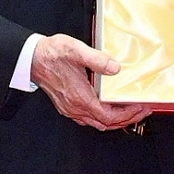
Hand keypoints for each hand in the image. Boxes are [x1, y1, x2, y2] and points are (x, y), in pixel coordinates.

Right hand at [31, 33, 149, 131]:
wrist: (31, 59)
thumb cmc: (51, 54)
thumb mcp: (75, 50)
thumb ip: (97, 59)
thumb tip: (115, 68)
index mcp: (80, 97)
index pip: (109, 116)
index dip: (128, 115)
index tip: (141, 108)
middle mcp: (75, 107)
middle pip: (106, 123)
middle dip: (127, 119)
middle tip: (142, 111)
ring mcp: (70, 109)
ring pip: (98, 123)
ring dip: (116, 120)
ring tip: (130, 111)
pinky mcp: (67, 106)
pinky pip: (89, 119)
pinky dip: (103, 117)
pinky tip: (108, 108)